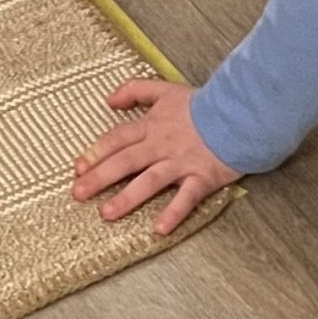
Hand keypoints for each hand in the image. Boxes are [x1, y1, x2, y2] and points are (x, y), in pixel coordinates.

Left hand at [72, 80, 240, 234]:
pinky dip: (173, 213)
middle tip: (78, 194)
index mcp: (152, 125)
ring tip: (107, 214)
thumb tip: (109, 99)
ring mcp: (181, 162)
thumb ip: (136, 90)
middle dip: (100, 177)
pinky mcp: (202, 177)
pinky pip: (186, 198)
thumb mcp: (165, 89)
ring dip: (127, 198)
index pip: (117, 139)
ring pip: (150, 180)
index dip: (95, 152)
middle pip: (126, 160)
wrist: (240, 112)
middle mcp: (162, 145)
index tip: (77, 168)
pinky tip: (158, 229)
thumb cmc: (202, 104)